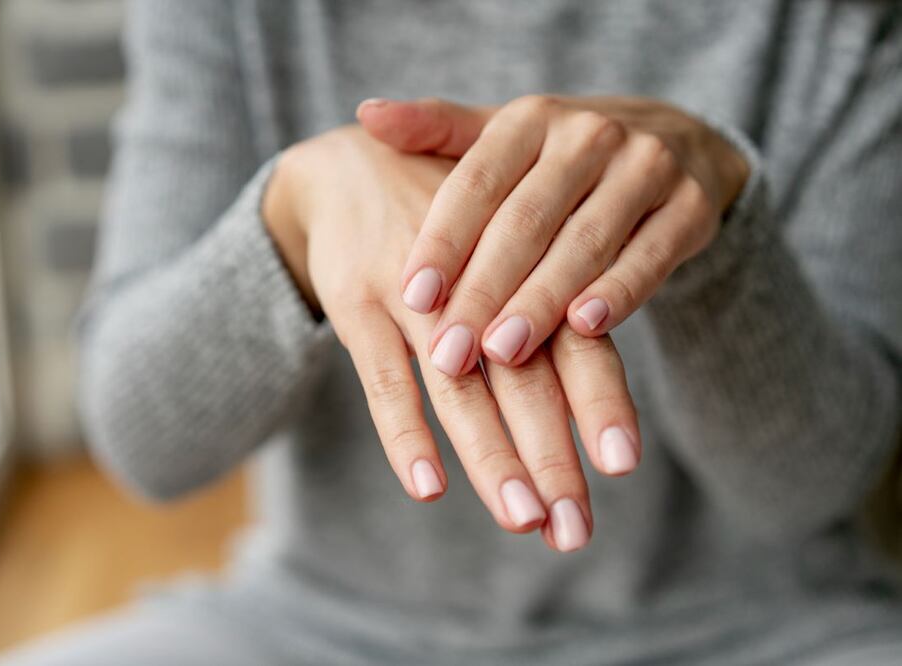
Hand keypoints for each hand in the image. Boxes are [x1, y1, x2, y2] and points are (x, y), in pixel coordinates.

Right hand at [263, 126, 641, 550]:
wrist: (348, 162)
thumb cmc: (444, 222)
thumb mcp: (499, 250)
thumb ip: (540, 313)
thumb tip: (586, 407)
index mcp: (526, 266)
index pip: (574, 344)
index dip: (598, 404)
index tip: (622, 468)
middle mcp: (478, 281)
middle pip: (524, 380)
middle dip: (551, 458)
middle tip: (575, 531)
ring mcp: (413, 294)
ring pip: (458, 388)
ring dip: (492, 457)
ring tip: (523, 520)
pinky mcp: (356, 303)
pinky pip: (381, 379)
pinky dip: (404, 433)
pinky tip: (428, 486)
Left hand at [356, 95, 748, 374]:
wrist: (674, 142)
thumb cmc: (559, 158)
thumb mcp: (502, 137)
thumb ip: (438, 132)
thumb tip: (368, 114)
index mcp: (530, 119)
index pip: (476, 182)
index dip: (443, 241)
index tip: (411, 296)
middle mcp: (588, 135)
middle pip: (525, 221)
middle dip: (484, 290)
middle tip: (450, 350)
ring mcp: (646, 167)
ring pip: (584, 243)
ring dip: (541, 301)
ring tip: (502, 352)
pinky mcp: (690, 206)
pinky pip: (649, 256)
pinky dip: (618, 292)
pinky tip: (584, 328)